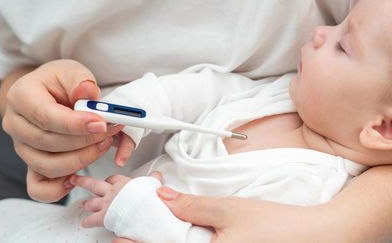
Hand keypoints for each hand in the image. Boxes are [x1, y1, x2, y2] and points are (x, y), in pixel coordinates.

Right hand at [1, 60, 124, 201]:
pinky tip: (79, 176)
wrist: (49, 93)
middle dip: (86, 140)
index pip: (46, 116)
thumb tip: (86, 92)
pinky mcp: (32, 164)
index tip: (101, 124)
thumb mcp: (72, 72)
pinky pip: (39, 188)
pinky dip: (59, 189)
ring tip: (105, 143)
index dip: (75, 124)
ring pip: (49, 166)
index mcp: (21, 97)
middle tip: (112, 129)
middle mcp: (16, 124)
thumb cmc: (60, 82)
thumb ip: (81, 81)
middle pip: (49, 143)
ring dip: (83, 159)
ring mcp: (23, 147)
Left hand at [71, 171, 162, 227]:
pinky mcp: (104, 217)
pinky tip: (84, 223)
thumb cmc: (148, 199)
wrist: (143, 210)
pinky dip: (87, 222)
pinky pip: (92, 220)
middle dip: (84, 182)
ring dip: (87, 203)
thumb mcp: (154, 185)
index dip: (111, 180)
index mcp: (124, 184)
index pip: (114, 178)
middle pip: (95, 185)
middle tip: (76, 179)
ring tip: (83, 204)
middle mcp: (113, 192)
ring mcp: (107, 204)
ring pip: (92, 202)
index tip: (109, 180)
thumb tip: (156, 174)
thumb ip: (154, 179)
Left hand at [156, 187, 327, 242]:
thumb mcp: (229, 210)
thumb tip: (163, 198)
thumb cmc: (276, 226)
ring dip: (175, 240)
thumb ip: (192, 206)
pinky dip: (194, 242)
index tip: (120, 237)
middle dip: (155, 241)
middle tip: (139, 232)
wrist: (317, 236)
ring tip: (165, 229)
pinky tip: (193, 234)